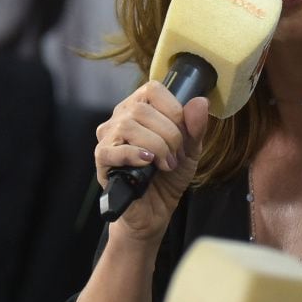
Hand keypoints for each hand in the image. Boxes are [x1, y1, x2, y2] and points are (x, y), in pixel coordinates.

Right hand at [95, 84, 211, 243]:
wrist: (155, 211)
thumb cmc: (168, 177)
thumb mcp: (190, 151)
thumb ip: (195, 127)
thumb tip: (200, 102)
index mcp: (140, 108)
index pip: (152, 89)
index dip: (173, 110)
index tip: (183, 135)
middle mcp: (120, 118)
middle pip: (141, 109)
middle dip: (168, 134)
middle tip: (175, 157)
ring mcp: (108, 139)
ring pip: (128, 126)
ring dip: (156, 147)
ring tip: (165, 165)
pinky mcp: (102, 160)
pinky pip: (111, 149)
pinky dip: (133, 154)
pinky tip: (147, 163)